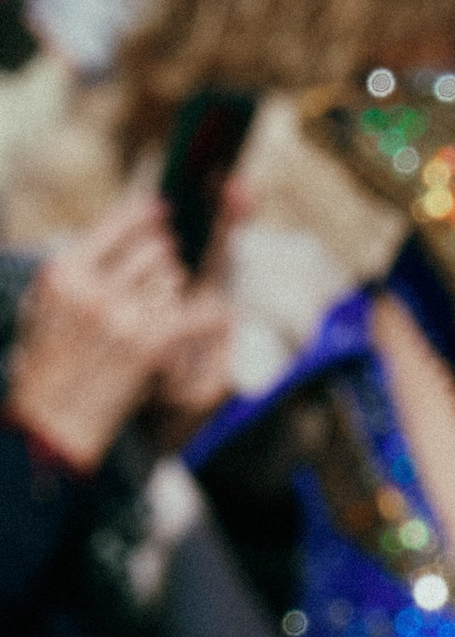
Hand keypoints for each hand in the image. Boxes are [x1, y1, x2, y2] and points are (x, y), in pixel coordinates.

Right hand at [7, 184, 229, 472]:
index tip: (165, 212)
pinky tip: (223, 317)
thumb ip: (84, 267)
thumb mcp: (48, 303)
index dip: (148, 216)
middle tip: (166, 272)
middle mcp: (92, 287)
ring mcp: (121, 315)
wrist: (52, 424)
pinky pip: (197, 315)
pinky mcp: (149, 345)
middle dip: (165, 260)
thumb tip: (132, 232)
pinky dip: (212, 317)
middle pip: (156, 250)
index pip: (119, 223)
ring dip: (177, 295)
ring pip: (176, 282)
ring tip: (160, 315)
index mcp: (64, 270)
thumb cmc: (51, 364)